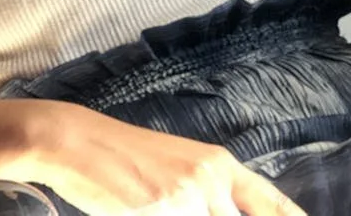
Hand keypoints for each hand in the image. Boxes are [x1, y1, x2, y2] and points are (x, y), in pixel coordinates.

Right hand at [0, 99, 306, 215]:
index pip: (271, 203)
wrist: (78, 143)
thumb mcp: (177, 171)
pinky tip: (147, 214)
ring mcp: (186, 197)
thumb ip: (208, 195)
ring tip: (158, 207)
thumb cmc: (124, 160)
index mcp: (220, 165)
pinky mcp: (160, 210)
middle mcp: (210, 179)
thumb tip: (227, 210)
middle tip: (183, 213)